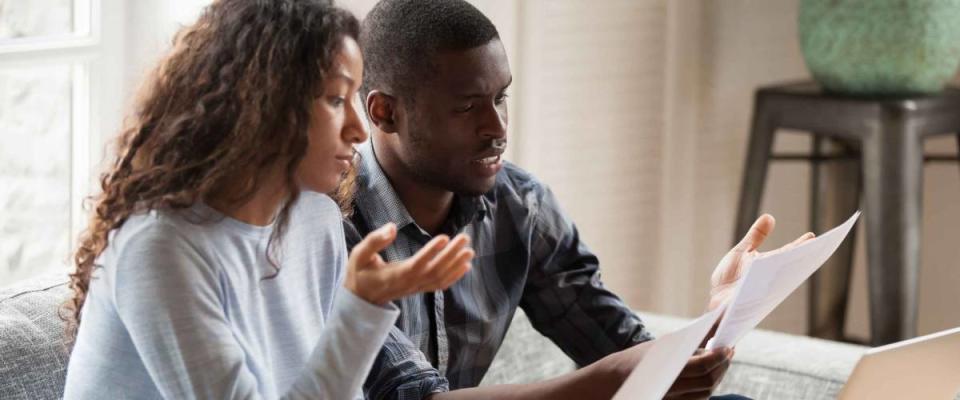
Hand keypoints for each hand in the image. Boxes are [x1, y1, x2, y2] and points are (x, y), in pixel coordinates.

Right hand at [344, 223, 473, 304]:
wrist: (361, 299)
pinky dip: (454, 276)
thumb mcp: (359, 254)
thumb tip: (391, 227)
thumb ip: (374, 241)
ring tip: (469, 249)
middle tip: (464, 238)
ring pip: (439, 278)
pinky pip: (439, 285)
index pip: (416, 264)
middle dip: (451, 255)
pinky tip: (466, 266)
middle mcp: (407, 283)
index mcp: (393, 275)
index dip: (431, 252)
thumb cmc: (359, 273)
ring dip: (456, 264)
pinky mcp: (419, 289)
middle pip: (433, 270)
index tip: (444, 238)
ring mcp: (415, 288)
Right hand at [596, 342, 730, 399]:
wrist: (613, 382)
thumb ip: (686, 341)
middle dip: (722, 367)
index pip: (701, 367)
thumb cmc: (636, 359)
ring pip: (705, 393)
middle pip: (707, 382)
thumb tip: (712, 328)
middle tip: (729, 351)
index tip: (728, 347)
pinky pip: (698, 399)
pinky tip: (711, 373)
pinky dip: (707, 386)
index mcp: (665, 370)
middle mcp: (670, 390)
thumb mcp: (659, 346)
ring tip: (723, 361)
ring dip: (718, 376)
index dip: (718, 358)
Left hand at [708, 214, 814, 309]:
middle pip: (788, 267)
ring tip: (797, 260)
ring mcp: (762, 290)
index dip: (800, 246)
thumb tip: (770, 217)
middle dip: (801, 258)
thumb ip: (756, 236)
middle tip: (814, 247)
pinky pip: (760, 294)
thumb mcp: (743, 251)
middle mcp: (769, 278)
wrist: (715, 300)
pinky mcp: (750, 301)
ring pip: (779, 281)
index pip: (787, 254)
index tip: (812, 236)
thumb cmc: (730, 277)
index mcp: (769, 265)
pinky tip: (770, 277)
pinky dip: (766, 286)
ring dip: (788, 273)